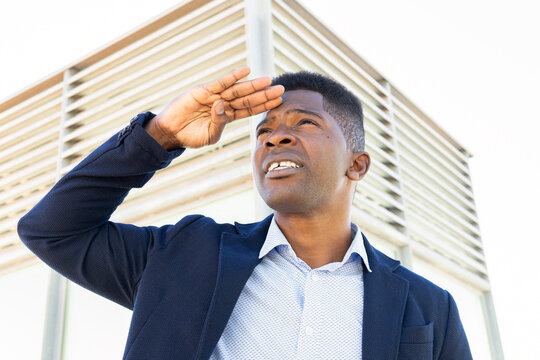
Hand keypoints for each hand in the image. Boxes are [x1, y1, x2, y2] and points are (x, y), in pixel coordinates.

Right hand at [145, 67, 283, 149]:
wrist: (170, 132)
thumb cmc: (190, 136)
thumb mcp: (210, 135)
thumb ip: (219, 122)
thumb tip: (222, 105)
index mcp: (227, 117)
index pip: (250, 109)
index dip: (264, 105)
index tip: (279, 101)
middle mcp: (223, 104)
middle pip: (248, 98)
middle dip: (264, 94)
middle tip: (281, 89)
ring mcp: (214, 96)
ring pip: (237, 90)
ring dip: (253, 85)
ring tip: (268, 80)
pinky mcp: (203, 90)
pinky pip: (221, 83)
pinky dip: (233, 76)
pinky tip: (246, 71)